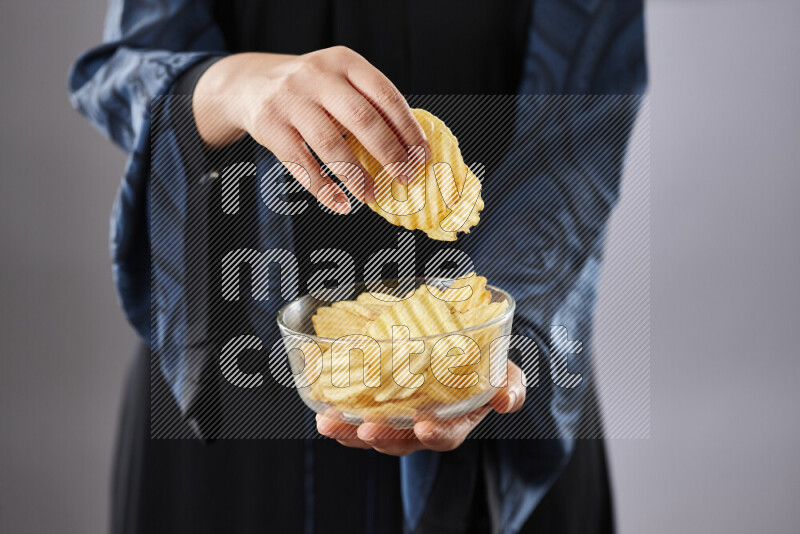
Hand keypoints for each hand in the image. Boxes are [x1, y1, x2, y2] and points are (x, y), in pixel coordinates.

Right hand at [193, 47, 427, 211]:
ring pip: (330, 143)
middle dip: (389, 153)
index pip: (385, 95)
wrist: (249, 83)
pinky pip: (300, 163)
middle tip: (404, 178)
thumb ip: (368, 104)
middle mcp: (317, 76)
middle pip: (362, 118)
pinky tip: (340, 203)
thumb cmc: (310, 91)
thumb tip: (409, 151)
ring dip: (355, 175)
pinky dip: (323, 188)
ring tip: (371, 195)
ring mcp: (290, 100)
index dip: (408, 129)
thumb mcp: (339, 81)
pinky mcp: (269, 126)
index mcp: (344, 62)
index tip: (421, 156)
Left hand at [316, 362, 526, 455]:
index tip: (424, 426)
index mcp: (453, 421)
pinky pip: (352, 411)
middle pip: (399, 441)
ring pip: (369, 431)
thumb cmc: (484, 365)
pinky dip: (336, 408)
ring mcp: (395, 415)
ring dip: (348, 429)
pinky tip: (318, 401)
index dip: (435, 434)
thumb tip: (506, 399)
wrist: (457, 346)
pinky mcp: (373, 400)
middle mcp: (421, 425)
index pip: (445, 436)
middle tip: (365, 429)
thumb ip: (509, 386)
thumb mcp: (503, 372)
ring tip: (328, 421)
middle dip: (381, 437)